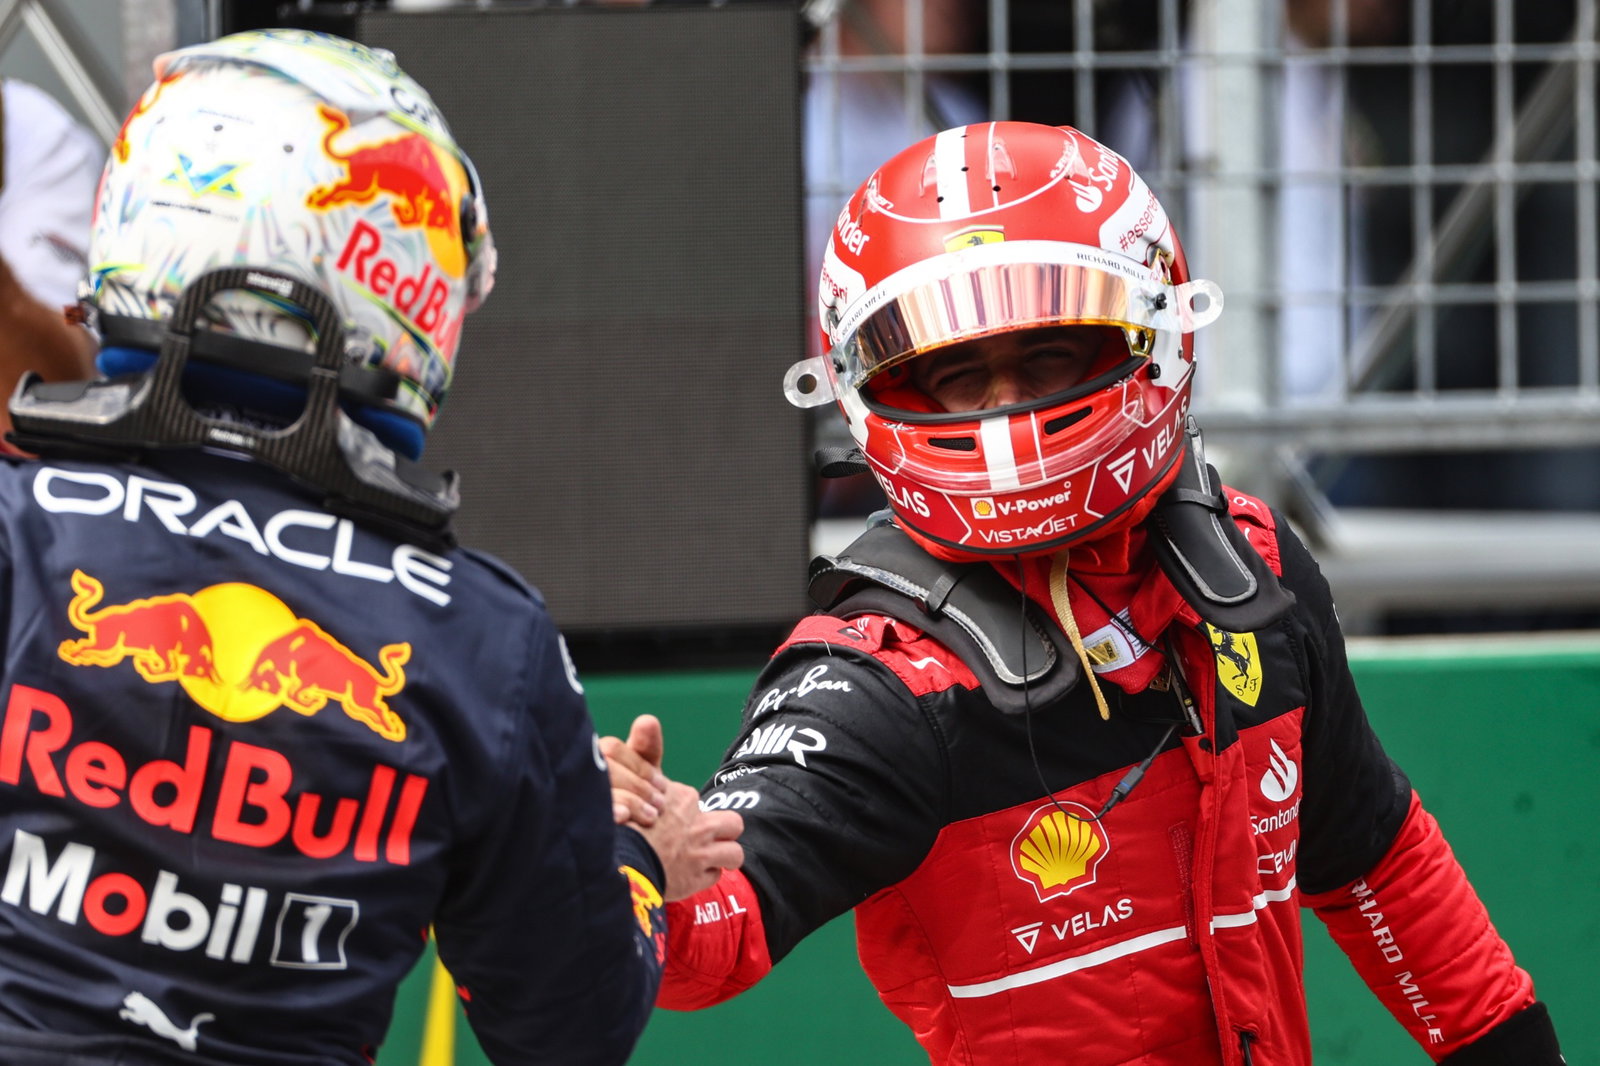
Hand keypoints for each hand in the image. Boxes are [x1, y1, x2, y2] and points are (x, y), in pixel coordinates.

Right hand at [601, 714, 743, 899]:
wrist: (616, 861)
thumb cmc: (618, 819)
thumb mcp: (624, 778)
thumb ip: (640, 751)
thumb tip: (647, 719)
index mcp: (682, 798)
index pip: (693, 801)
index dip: (685, 810)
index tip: (669, 818)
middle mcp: (699, 824)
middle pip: (730, 822)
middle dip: (718, 830)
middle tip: (700, 839)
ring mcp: (702, 853)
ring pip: (734, 852)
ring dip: (724, 855)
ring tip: (710, 859)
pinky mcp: (698, 880)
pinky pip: (715, 876)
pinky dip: (705, 877)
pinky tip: (691, 877)